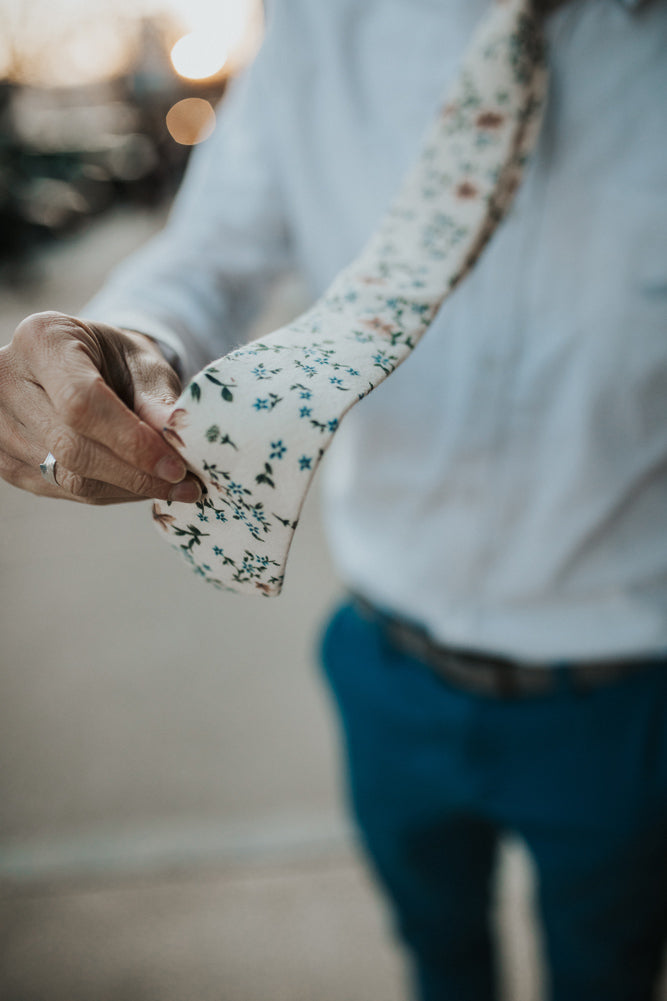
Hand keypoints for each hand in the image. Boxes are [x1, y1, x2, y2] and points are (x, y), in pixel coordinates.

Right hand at [0, 311, 201, 504]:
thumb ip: (159, 402)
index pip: (81, 403)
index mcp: (42, 339)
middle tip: (185, 486)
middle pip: (70, 447)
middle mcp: (5, 378)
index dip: (131, 441)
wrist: (86, 367)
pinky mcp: (3, 458)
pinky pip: (60, 491)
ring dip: (126, 489)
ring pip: (67, 478)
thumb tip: (179, 442)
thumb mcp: (145, 366)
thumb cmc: (118, 361)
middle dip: (135, 474)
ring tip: (169, 486)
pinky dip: (108, 493)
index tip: (176, 467)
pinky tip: (138, 485)